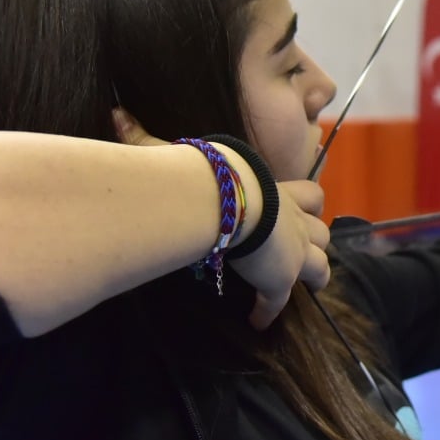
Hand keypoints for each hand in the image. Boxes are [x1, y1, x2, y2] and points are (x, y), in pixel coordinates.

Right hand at [111, 109, 328, 330]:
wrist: (221, 202)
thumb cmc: (206, 177)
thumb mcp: (187, 157)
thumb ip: (151, 141)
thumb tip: (118, 117)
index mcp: (278, 192)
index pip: (307, 194)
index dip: (306, 202)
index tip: (300, 208)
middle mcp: (292, 221)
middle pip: (322, 230)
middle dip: (317, 238)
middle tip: (307, 246)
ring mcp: (291, 252)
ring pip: (320, 266)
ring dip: (315, 275)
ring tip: (306, 285)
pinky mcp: (279, 281)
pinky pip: (276, 304)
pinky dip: (267, 312)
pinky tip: (257, 322)